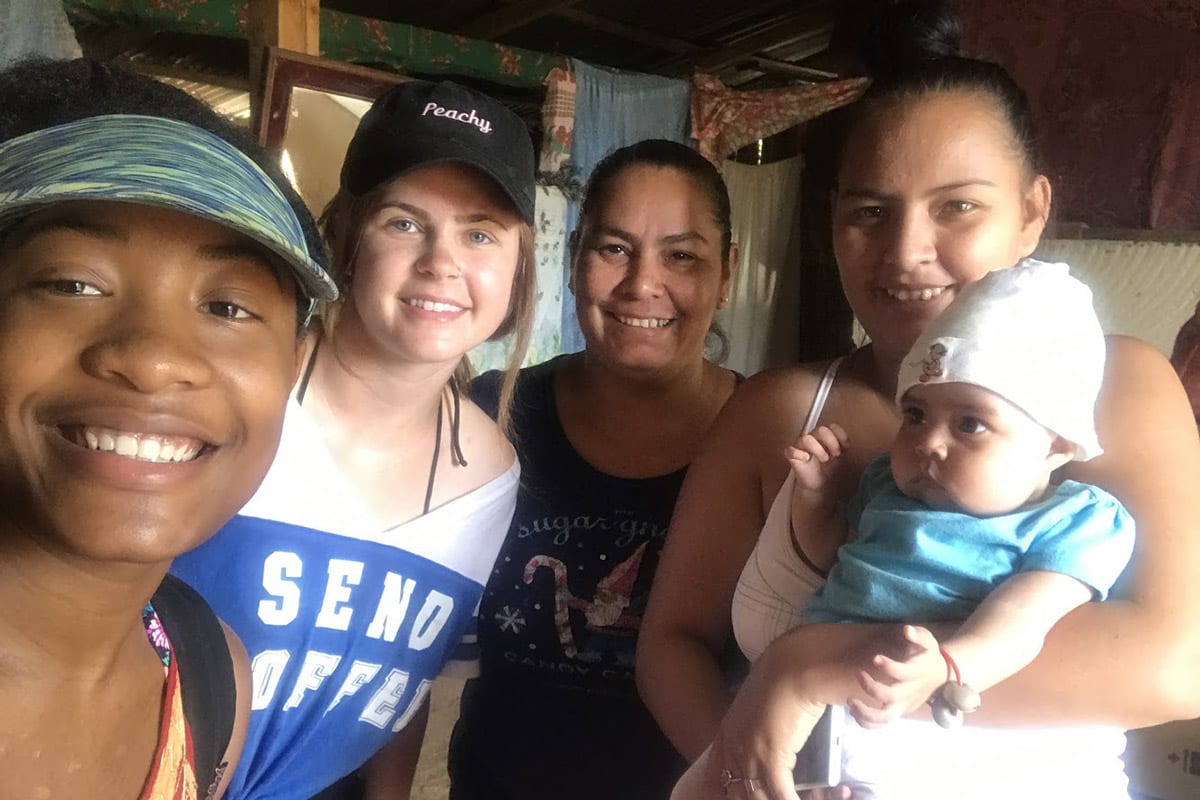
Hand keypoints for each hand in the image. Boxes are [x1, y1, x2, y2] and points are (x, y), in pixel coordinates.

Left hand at [707, 651, 829, 799]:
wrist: (791, 669)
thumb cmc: (781, 682)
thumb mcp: (757, 707)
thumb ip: (755, 727)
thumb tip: (768, 740)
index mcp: (726, 736)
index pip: (717, 777)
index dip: (729, 791)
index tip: (742, 795)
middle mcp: (733, 748)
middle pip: (737, 791)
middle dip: (753, 799)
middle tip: (771, 799)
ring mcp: (750, 755)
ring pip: (758, 798)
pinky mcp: (771, 760)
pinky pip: (780, 797)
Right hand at [786, 424, 849, 493]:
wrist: (820, 482)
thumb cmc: (829, 467)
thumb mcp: (841, 457)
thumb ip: (844, 447)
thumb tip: (846, 442)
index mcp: (826, 436)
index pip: (832, 427)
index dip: (840, 435)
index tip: (845, 446)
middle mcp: (813, 438)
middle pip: (820, 429)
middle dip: (831, 442)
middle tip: (835, 454)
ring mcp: (801, 446)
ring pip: (806, 438)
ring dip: (817, 449)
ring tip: (824, 459)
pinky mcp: (792, 455)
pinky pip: (790, 450)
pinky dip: (799, 454)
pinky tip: (806, 459)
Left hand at [846, 625, 943, 727]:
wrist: (940, 677)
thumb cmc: (928, 656)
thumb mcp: (928, 641)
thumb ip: (918, 635)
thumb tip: (907, 630)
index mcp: (916, 674)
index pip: (902, 674)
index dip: (888, 667)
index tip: (875, 658)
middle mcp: (909, 692)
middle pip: (890, 697)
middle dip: (872, 688)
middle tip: (858, 674)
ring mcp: (904, 705)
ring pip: (886, 717)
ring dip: (866, 713)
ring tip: (850, 701)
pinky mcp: (899, 712)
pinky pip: (883, 723)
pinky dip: (868, 723)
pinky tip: (854, 713)